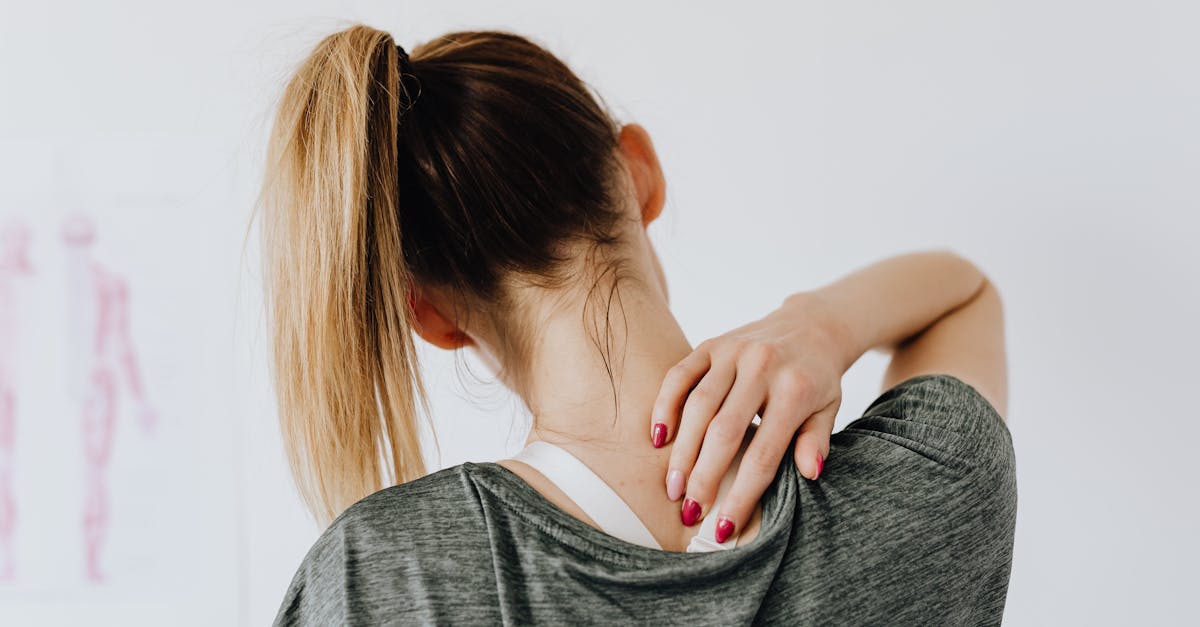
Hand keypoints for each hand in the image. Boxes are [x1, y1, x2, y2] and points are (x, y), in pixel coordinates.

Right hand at [650, 293, 852, 539]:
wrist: (811, 325)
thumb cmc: (818, 379)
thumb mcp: (829, 410)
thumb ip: (816, 441)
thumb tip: (809, 474)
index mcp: (794, 390)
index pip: (763, 454)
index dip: (742, 494)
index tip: (723, 527)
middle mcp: (761, 367)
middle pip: (724, 432)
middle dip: (703, 477)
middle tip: (688, 511)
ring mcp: (733, 353)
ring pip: (697, 407)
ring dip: (681, 451)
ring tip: (672, 486)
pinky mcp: (711, 344)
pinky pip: (679, 376)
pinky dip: (665, 406)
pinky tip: (658, 438)